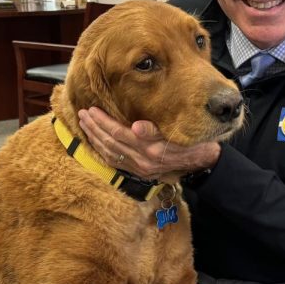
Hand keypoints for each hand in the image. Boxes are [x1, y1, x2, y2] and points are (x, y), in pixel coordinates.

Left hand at [78, 107, 219, 180]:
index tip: (92, 110)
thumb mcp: (177, 133)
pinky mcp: (139, 173)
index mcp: (151, 150)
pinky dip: (103, 152)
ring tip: (84, 125)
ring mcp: (140, 169)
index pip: (120, 135)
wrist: (201, 161)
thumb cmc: (190, 140)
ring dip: (95, 139)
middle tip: (83, 114)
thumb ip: (156, 131)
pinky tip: (95, 143)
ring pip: (110, 154)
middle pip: (111, 144)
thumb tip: (136, 127)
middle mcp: (143, 162)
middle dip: (95, 128)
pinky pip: (115, 163)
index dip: (104, 122)